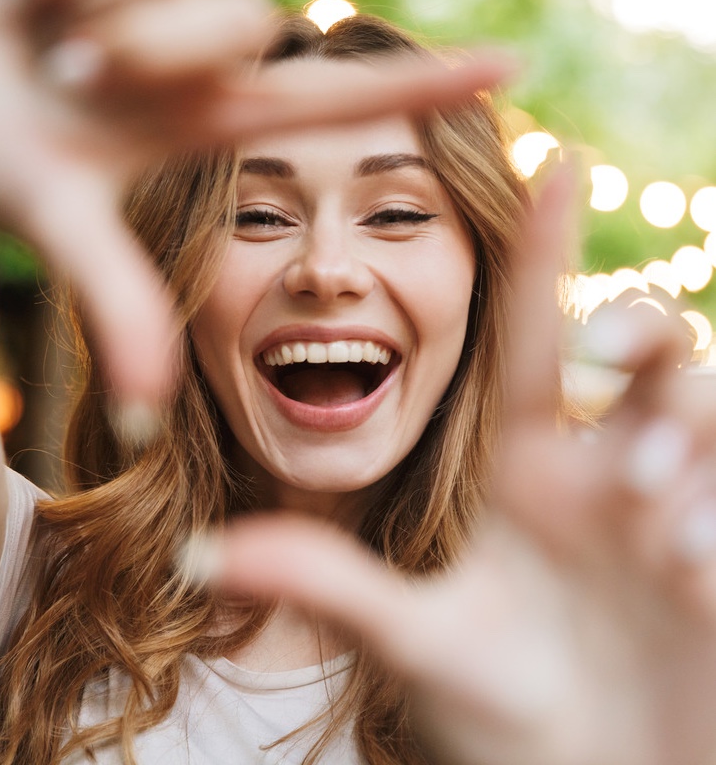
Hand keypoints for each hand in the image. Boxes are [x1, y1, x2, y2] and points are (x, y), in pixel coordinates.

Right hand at [0, 0, 514, 408]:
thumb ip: (116, 303)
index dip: (425, 89)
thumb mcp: (52, 216)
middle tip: (64, 75)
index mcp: (201, 123)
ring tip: (34, 39)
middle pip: (235, 26)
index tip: (512, 71)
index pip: (335, 106)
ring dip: (88, 11)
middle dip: (146, 52)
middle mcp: (193, 54)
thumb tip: (150, 417)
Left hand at [209, 169, 715, 764]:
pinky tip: (693, 573)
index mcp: (526, 466)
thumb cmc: (499, 719)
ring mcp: (671, 505)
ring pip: (707, 400)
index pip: (536, 335)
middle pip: (645, 341)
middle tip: (608, 374)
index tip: (551, 156)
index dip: (544, 248)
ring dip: (689, 438)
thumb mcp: (413, 641)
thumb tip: (200, 555)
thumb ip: (324, 583)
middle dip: (642, 334)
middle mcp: (600, 468)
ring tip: (657, 525)